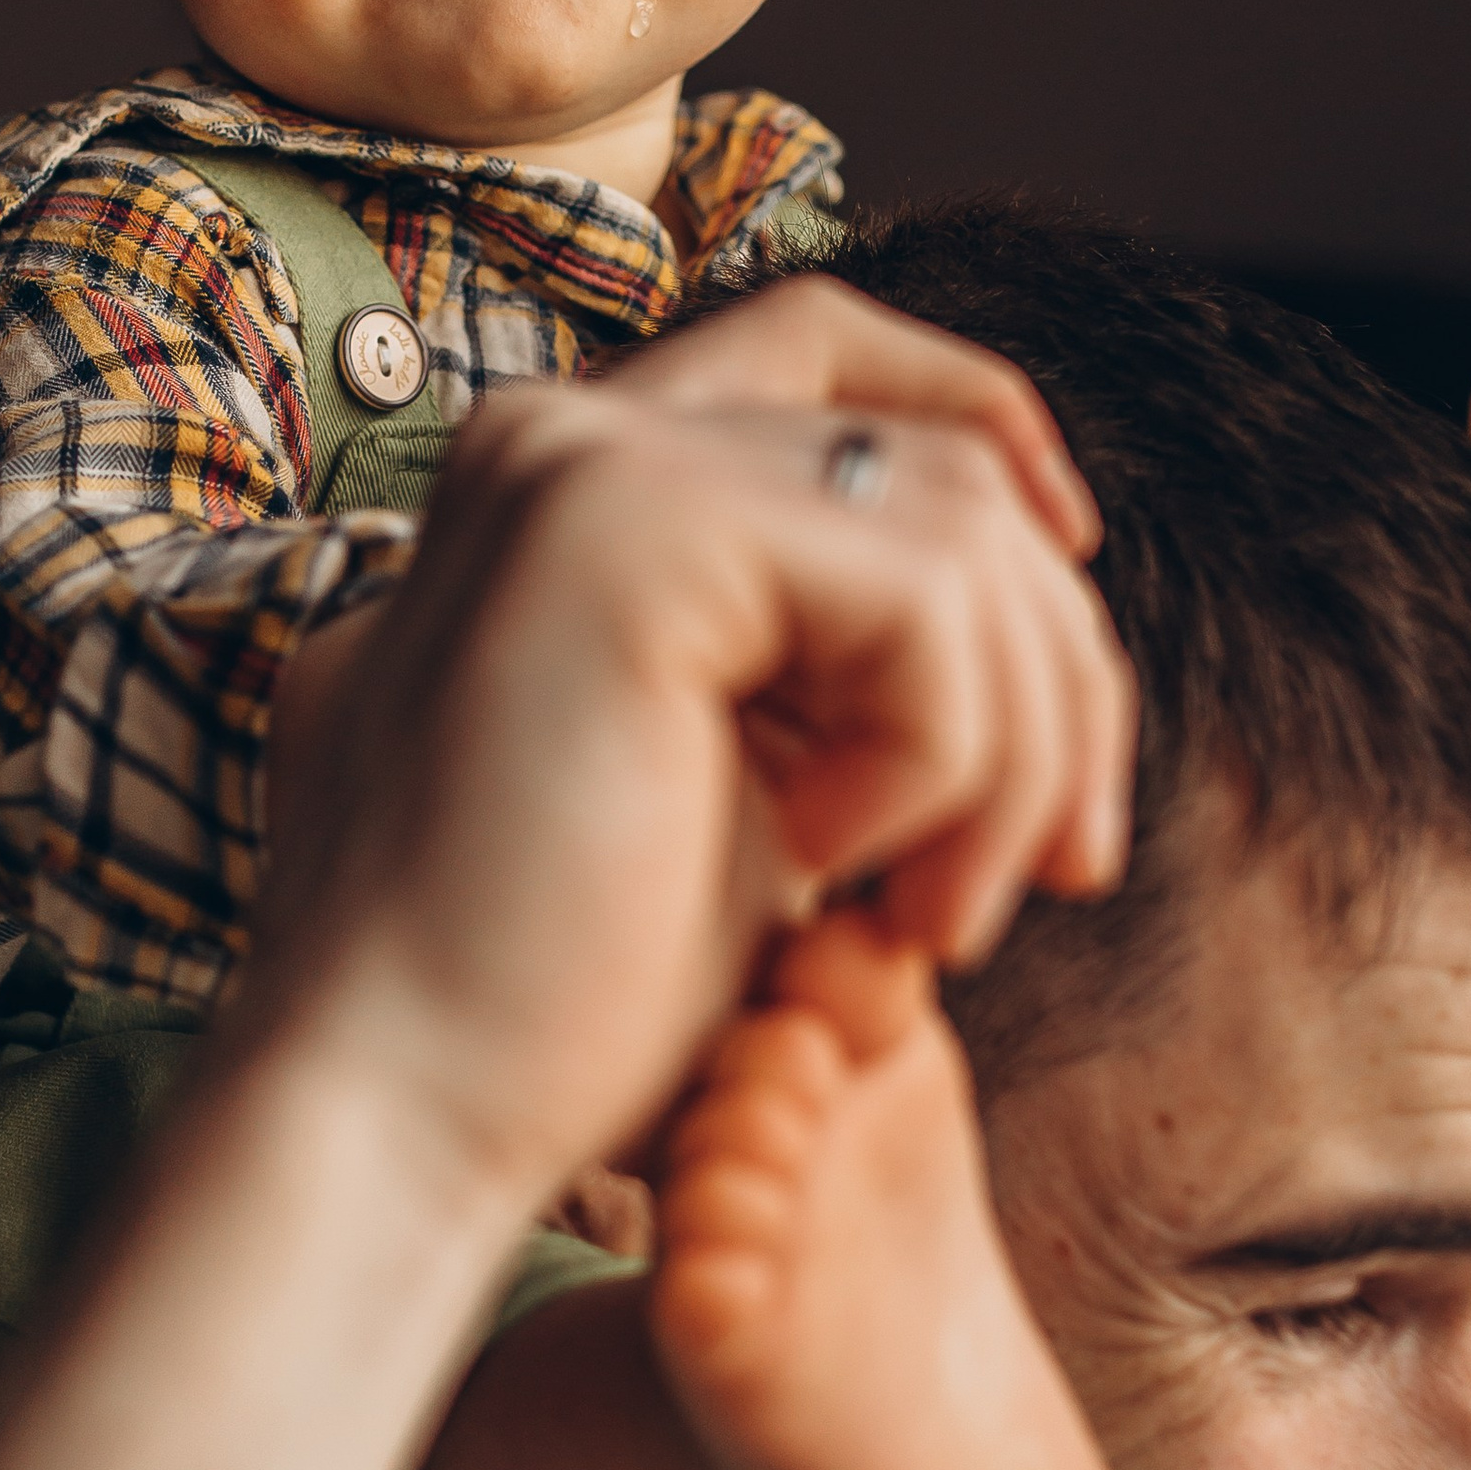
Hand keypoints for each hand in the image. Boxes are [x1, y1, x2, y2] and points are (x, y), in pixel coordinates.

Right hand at [243, 275, 1135, 1221]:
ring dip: (1014, 752)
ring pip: (957, 528)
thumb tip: (1040, 577)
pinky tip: (832, 875)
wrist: (398, 1125)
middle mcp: (552, 438)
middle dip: (1053, 671)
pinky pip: (923, 597)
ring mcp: (577, 465)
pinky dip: (948, 761)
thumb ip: (831, 665)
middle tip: (1061, 873)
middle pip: (928, 458)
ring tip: (930, 923)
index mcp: (558, 490)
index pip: (814, 344)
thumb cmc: (553, 1019)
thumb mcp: (738, 796)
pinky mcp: (620, 524)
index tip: (1071, 564)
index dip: (977, 416)